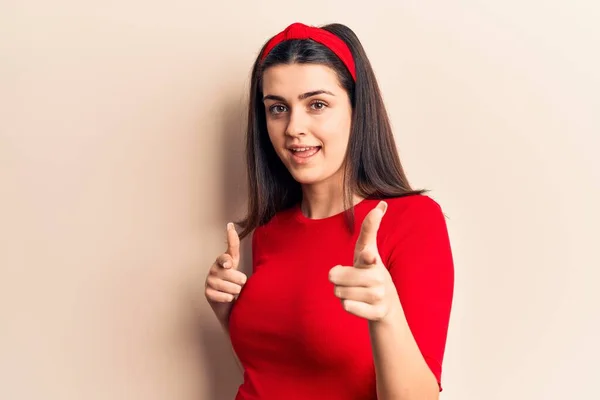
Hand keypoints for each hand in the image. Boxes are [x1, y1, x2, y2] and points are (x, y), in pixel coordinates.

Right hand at [205, 223, 246, 302]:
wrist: (224, 299)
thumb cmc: (231, 277)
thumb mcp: (234, 260)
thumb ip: (233, 245)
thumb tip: (229, 223)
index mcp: (222, 260)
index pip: (225, 257)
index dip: (227, 261)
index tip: (228, 264)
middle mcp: (214, 269)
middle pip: (234, 276)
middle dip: (241, 281)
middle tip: (238, 283)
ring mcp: (209, 281)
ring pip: (232, 288)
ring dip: (235, 291)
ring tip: (233, 290)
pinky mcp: (208, 293)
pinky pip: (225, 297)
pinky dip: (228, 298)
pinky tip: (227, 297)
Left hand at [329, 201, 400, 321]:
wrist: (386, 305)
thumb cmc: (370, 271)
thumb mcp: (367, 250)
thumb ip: (370, 228)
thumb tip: (383, 203)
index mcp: (372, 259)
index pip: (367, 253)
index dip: (366, 255)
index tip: (368, 256)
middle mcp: (378, 276)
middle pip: (335, 277)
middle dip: (336, 279)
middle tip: (349, 279)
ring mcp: (379, 295)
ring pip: (339, 293)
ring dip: (342, 293)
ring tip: (356, 291)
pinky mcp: (377, 312)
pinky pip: (347, 307)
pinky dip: (348, 305)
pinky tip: (360, 303)